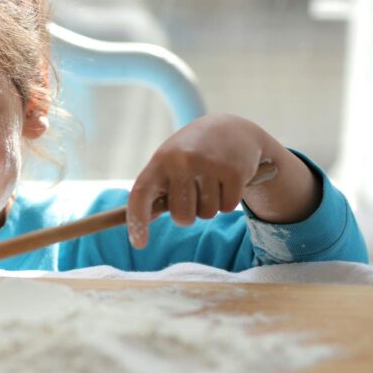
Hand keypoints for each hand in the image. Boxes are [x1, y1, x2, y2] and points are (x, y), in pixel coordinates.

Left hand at [126, 113, 317, 248]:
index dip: (137, 221)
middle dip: (189, 214)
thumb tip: (140, 225)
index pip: (141, 195)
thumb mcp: (169, 162)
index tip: (139, 244)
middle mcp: (182, 161)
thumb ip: (155, 190)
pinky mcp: (234, 171)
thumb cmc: (191, 152)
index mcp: (160, 160)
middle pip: (182, 217)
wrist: (230, 128)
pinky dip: (228, 200)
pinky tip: (227, 180)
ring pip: (207, 214)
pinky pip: (228, 207)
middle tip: (195, 192)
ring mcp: (209, 164)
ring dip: (210, 206)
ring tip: (212, 180)